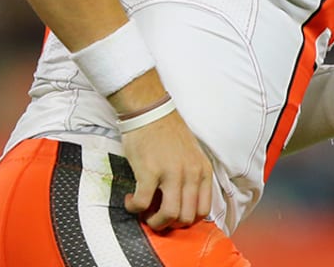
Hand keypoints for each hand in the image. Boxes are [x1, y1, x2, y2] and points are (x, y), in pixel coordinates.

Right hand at [120, 107, 213, 230]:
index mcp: (202, 170)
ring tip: (143, 213)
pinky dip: (134, 207)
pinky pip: (142, 203)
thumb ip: (191, 177)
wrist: (150, 110)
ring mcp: (171, 173)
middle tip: (155, 215)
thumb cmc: (167, 132)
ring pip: (169, 216)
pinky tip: (130, 200)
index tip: (172, 215)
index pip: (203, 210)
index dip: (186, 220)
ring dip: (154, 221)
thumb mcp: (191, 155)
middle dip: (169, 224)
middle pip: (186, 218)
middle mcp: (191, 174)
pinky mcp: (149, 171)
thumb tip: (181, 204)